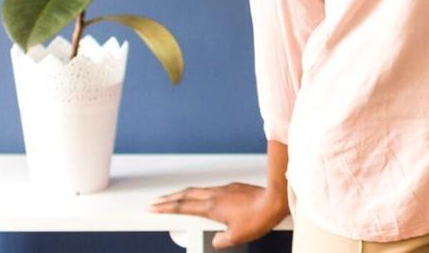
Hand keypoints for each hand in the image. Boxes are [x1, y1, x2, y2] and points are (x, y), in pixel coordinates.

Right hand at [148, 182, 287, 249]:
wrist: (275, 199)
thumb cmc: (258, 218)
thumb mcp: (236, 237)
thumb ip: (221, 241)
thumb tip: (216, 240)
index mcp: (211, 207)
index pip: (182, 207)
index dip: (165, 208)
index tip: (153, 208)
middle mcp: (215, 195)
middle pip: (185, 195)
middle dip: (168, 199)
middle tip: (156, 201)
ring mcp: (224, 189)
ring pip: (198, 190)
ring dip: (183, 194)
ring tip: (175, 197)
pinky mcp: (234, 187)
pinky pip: (211, 189)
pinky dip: (200, 192)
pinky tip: (203, 196)